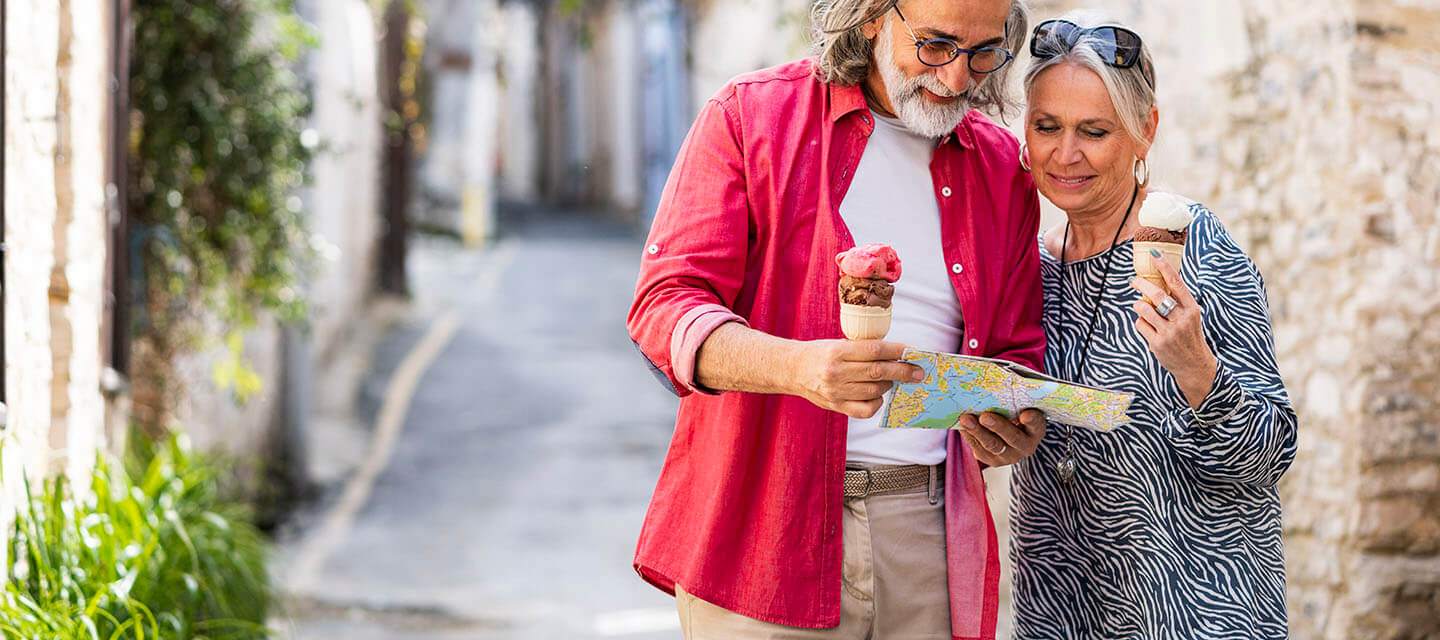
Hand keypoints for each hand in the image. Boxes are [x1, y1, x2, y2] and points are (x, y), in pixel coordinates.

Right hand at [796, 339, 925, 418]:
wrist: (792, 369)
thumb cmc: (820, 353)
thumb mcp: (839, 344)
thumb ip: (864, 350)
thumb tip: (898, 356)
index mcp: (838, 351)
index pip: (875, 350)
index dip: (897, 351)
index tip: (913, 353)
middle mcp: (836, 372)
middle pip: (878, 372)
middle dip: (903, 372)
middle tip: (918, 373)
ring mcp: (835, 392)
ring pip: (874, 390)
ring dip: (888, 385)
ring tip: (890, 379)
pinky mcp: (835, 406)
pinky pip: (865, 409)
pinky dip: (876, 402)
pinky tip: (876, 394)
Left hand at [956, 409, 1045, 465]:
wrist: (1007, 435)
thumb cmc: (1015, 414)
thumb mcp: (1019, 407)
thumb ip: (1013, 402)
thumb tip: (993, 388)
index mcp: (1036, 431)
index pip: (1036, 425)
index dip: (1032, 420)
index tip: (1025, 415)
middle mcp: (1025, 447)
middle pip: (1012, 438)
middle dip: (998, 427)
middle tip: (985, 417)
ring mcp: (1008, 456)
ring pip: (992, 445)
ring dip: (978, 432)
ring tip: (966, 420)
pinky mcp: (992, 460)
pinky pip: (979, 449)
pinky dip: (969, 436)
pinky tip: (961, 425)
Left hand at [1129, 252, 1218, 408]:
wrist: (1194, 364)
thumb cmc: (1189, 335)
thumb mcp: (1189, 316)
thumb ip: (1176, 300)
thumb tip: (1155, 280)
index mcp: (1191, 308)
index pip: (1176, 283)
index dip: (1164, 267)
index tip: (1153, 253)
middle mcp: (1182, 319)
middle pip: (1156, 294)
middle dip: (1141, 284)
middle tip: (1133, 280)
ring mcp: (1169, 332)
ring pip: (1144, 309)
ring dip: (1138, 305)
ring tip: (1141, 307)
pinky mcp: (1157, 343)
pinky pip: (1140, 324)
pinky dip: (1140, 321)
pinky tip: (1147, 325)